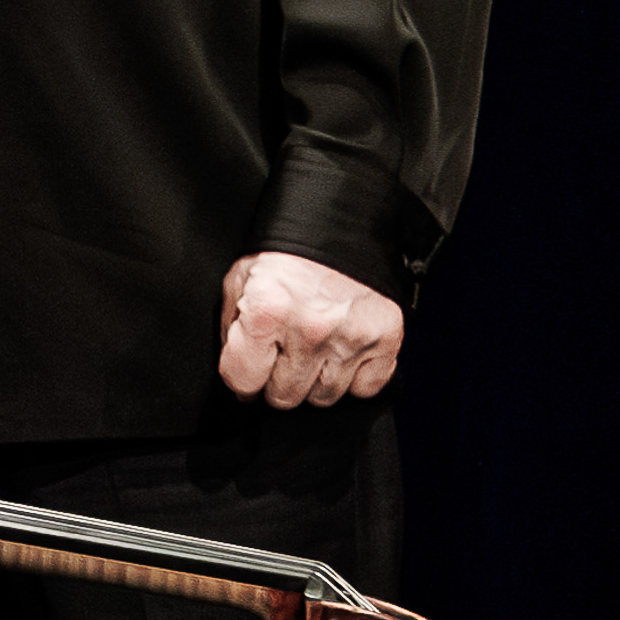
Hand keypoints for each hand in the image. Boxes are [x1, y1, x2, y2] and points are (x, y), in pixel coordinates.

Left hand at [214, 249, 405, 408]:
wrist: (342, 221)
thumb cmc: (288, 252)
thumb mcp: (241, 279)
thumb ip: (232, 329)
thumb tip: (239, 378)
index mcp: (268, 311)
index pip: (243, 381)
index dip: (242, 380)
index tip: (250, 371)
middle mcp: (311, 329)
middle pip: (284, 397)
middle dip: (278, 381)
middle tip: (283, 355)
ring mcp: (352, 336)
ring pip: (324, 398)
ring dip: (315, 382)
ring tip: (313, 351)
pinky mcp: (386, 338)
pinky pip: (366, 388)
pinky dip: (354, 379)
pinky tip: (342, 354)